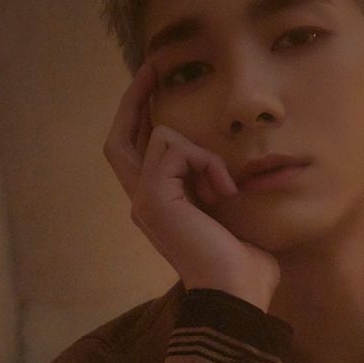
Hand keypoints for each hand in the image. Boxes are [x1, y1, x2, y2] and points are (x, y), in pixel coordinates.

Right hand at [104, 65, 280, 311]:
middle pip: (119, 137)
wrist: (236, 293)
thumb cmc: (244, 263)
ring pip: (162, 136)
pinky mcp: (152, 196)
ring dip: (203, 153)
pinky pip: (177, 148)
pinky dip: (207, 163)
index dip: (139, 117)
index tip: (156, 83)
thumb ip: (218, 185)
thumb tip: (233, 169)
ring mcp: (142, 199)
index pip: (135, 152)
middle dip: (135, 99)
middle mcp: (141, 201)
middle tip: (153, 68)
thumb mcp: (231, 213)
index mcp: (158, 205)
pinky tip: (223, 193)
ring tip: (225, 190)